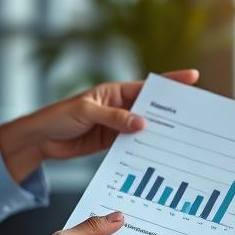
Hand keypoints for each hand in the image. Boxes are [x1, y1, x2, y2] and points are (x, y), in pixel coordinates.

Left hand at [0, 69, 199, 181]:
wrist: (39, 139)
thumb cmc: (59, 117)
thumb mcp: (86, 112)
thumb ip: (114, 118)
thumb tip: (143, 123)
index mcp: (115, 91)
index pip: (147, 86)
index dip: (171, 81)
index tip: (193, 78)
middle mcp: (119, 107)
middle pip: (151, 108)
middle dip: (171, 112)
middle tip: (195, 117)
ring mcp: (116, 126)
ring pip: (144, 128)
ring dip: (159, 134)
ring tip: (181, 140)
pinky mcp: (111, 143)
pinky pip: (132, 145)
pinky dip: (143, 149)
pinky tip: (156, 156)